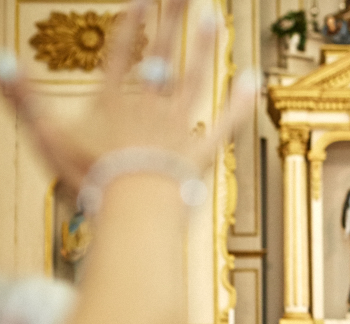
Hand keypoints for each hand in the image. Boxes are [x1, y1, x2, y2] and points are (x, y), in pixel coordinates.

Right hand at [0, 0, 254, 191]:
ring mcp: (178, 128)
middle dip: (172, 20)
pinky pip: (226, 123)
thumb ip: (23, 99)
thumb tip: (0, 62)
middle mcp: (149, 107)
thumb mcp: (46, 136)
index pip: (122, 54)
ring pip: (195, 81)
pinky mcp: (202, 152)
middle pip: (162, 56)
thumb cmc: (88, 176)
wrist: (133, 208)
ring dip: (204, 49)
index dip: (131, 24)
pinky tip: (254, 79)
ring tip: (215, 18)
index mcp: (113, 103)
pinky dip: (240, 103)